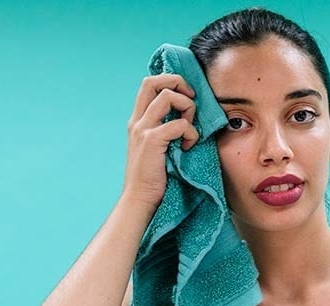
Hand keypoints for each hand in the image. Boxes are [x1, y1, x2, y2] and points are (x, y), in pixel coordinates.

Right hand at [120, 73, 199, 207]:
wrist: (140, 199)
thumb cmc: (154, 177)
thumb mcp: (158, 148)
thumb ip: (165, 130)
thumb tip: (188, 116)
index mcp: (138, 120)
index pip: (149, 84)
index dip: (170, 82)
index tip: (187, 97)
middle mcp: (137, 121)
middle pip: (153, 81)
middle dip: (178, 83)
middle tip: (192, 101)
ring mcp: (143, 129)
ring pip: (168, 96)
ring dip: (187, 108)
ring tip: (190, 129)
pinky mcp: (152, 141)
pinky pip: (180, 124)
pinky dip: (191, 133)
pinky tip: (189, 148)